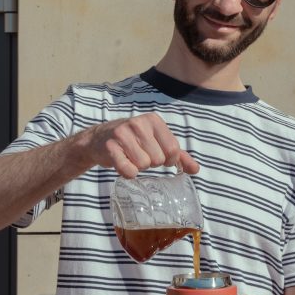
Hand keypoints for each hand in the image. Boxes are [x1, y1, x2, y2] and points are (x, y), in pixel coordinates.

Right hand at [80, 113, 198, 177]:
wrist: (99, 139)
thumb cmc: (134, 142)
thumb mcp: (157, 142)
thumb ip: (178, 156)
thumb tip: (196, 169)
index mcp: (154, 120)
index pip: (173, 149)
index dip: (169, 160)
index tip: (160, 157)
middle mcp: (139, 123)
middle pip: (159, 159)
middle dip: (152, 163)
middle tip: (141, 155)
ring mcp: (123, 134)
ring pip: (144, 165)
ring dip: (139, 167)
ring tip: (131, 157)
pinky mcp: (110, 147)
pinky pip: (128, 170)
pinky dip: (128, 173)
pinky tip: (123, 164)